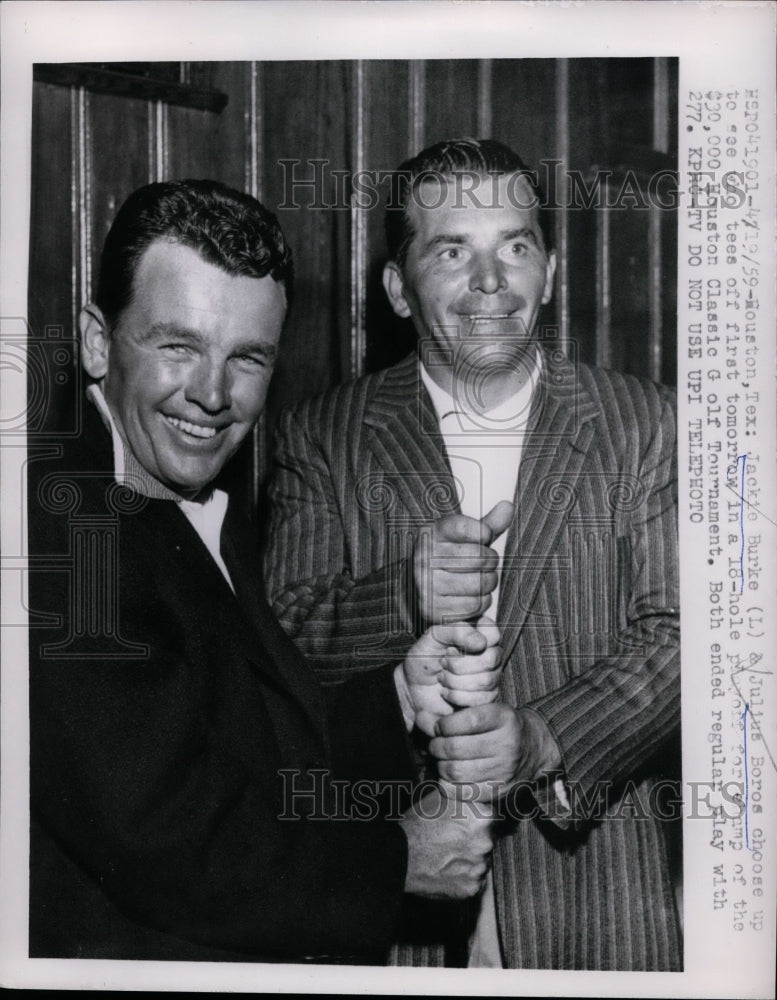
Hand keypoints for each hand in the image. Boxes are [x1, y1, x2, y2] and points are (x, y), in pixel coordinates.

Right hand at [399, 786, 492, 899]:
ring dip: (471, 858)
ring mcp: (480, 867)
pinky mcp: (472, 888)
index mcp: (484, 818)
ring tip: (448, 854)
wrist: (400, 855)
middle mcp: (487, 843)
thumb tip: (476, 792)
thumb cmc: (418, 823)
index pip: (494, 817)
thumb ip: (466, 796)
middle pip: (490, 840)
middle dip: (477, 839)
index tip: (471, 822)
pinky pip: (474, 880)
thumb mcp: (442, 796)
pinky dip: (465, 876)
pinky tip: (448, 868)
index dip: (481, 819)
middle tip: (455, 838)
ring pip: (482, 861)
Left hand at [401, 618, 501, 735]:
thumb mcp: (434, 637)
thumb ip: (457, 631)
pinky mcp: (486, 699)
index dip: (474, 640)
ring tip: (442, 677)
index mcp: (480, 635)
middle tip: (443, 662)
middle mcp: (490, 655)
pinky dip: (457, 696)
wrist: (414, 688)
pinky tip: (446, 691)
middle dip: (459, 664)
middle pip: (491, 659)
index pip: (493, 633)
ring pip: (486, 680)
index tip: (452, 645)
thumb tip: (481, 643)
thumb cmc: (425, 658)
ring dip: (455, 681)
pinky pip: (481, 699)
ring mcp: (491, 678)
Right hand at [413, 500, 513, 624]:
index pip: (464, 527)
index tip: (484, 536)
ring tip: (480, 580)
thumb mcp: (467, 538)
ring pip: (480, 583)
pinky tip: (472, 596)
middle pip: (479, 557)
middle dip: (491, 562)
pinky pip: (473, 605)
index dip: (483, 532)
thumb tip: (507, 506)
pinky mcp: (431, 608)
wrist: (421, 588)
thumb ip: (489, 524)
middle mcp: (424, 557)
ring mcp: (426, 583)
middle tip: (486, 564)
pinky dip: (481, 603)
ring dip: (488, 584)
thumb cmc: (452, 558)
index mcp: (432, 533)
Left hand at [430, 703, 557, 801]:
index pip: (466, 721)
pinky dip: (449, 785)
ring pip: (456, 771)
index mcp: (504, 718)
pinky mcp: (500, 791)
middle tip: (435, 745)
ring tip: (442, 760)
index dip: (444, 725)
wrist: (533, 749)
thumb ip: (450, 716)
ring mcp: (505, 770)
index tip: (440, 727)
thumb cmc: (499, 727)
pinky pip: (464, 792)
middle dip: (437, 746)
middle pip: (456, 748)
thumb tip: (420, 718)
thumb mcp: (482, 712)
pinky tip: (449, 776)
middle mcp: (507, 744)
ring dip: (441, 766)